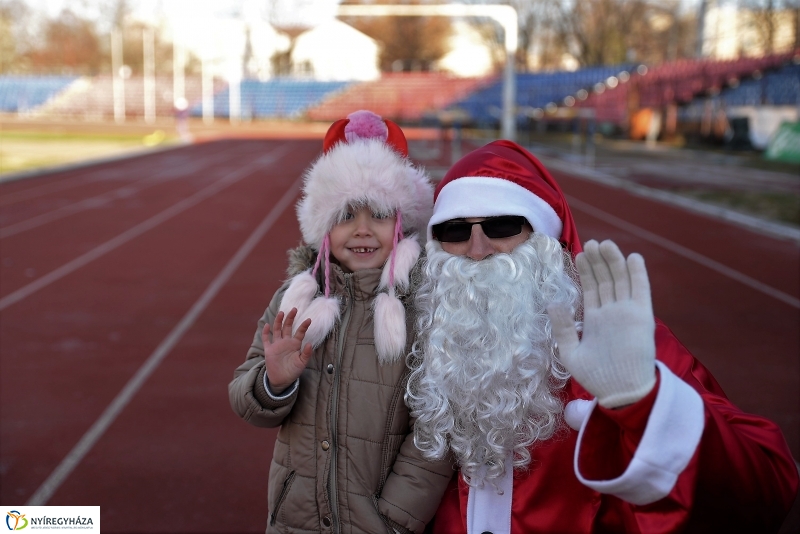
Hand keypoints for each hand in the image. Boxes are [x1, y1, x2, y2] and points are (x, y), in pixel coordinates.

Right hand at [262, 308, 312, 394]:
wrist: (282, 380)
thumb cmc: (293, 370)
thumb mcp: (302, 363)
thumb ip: (306, 354)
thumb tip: (310, 344)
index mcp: (295, 344)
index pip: (300, 332)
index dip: (304, 326)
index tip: (309, 319)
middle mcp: (286, 342)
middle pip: (288, 327)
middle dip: (290, 318)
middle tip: (294, 309)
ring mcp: (277, 345)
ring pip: (277, 330)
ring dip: (279, 321)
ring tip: (282, 312)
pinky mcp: (269, 350)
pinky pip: (266, 339)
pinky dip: (265, 332)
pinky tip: (267, 325)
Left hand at [547, 240, 655, 407]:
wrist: (620, 392)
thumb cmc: (596, 377)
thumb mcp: (570, 352)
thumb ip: (563, 327)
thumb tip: (553, 302)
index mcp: (595, 320)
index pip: (591, 289)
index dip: (587, 271)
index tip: (580, 253)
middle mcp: (612, 313)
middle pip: (605, 280)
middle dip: (598, 261)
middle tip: (591, 242)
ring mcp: (627, 313)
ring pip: (621, 281)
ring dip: (614, 262)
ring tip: (605, 244)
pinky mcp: (642, 317)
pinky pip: (641, 291)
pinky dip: (638, 274)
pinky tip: (632, 257)